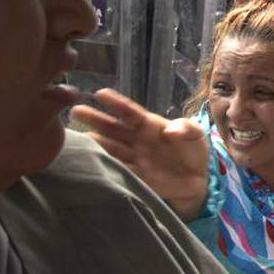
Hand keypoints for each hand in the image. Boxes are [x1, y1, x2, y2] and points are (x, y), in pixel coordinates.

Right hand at [72, 89, 209, 220]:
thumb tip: (170, 132)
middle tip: (74, 110)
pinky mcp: (136, 178)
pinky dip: (106, 168)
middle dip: (94, 119)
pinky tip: (92, 164)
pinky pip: (119, 171)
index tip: (100, 93)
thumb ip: (186, 128)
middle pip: (112, 128)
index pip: (130, 112)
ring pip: (110, 149)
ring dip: (95, 144)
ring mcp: (134, 159)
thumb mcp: (196, 134)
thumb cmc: (193, 150)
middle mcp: (136, 140)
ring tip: (77, 139)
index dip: (116, 103)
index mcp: (149, 125)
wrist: (198, 180)